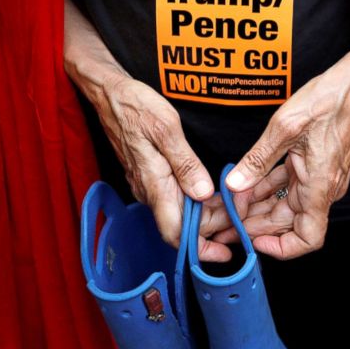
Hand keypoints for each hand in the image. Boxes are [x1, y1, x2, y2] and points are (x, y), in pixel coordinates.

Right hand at [64, 0, 227, 260]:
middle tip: (240, 223)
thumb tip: (203, 194)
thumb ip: (185, 163)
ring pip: (178, 213)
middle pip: (180, 226)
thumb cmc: (136, 105)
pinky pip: (173, 199)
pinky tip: (212, 194)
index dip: (199, 249)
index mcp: (153, 184)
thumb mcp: (166, 128)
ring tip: (233, 209)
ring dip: (205, 216)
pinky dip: (195, 202)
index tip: (223, 255)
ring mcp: (147, 185)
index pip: (174, 232)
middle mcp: (148, 191)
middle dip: (211, 230)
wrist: (108, 93)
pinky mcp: (149, 176)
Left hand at [201, 14, 349, 258]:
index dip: (280, 247)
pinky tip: (245, 184)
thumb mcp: (285, 127)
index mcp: (319, 185)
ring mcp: (320, 178)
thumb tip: (235, 184)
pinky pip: (289, 186)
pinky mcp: (316, 166)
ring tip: (229, 207)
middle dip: (256, 227)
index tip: (254, 241)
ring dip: (258, 208)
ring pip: (285, 205)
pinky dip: (267, 189)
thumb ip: (258, 160)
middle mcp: (322, 188)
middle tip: (226, 224)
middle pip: (287, 223)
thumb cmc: (332, 98)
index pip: (307, 238)